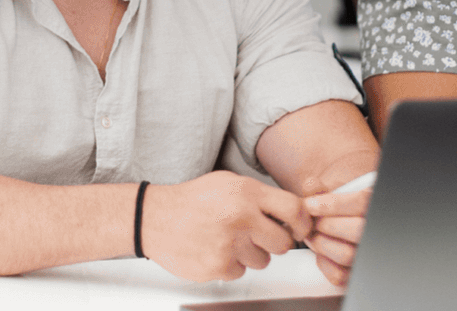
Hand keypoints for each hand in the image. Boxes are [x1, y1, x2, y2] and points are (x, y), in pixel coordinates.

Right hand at [142, 171, 312, 281]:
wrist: (154, 217)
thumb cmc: (191, 200)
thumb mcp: (227, 183)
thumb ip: (259, 196)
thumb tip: (291, 212)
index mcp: (246, 192)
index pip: (294, 209)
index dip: (302, 222)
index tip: (298, 228)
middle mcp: (241, 216)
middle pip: (283, 243)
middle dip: (273, 242)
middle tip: (256, 236)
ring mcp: (230, 244)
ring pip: (263, 261)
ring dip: (250, 254)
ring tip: (227, 240)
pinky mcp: (219, 266)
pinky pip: (240, 272)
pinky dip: (230, 264)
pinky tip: (214, 249)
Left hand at [302, 188, 370, 285]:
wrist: (333, 221)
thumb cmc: (333, 206)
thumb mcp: (328, 190)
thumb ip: (317, 188)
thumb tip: (310, 186)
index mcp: (374, 203)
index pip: (363, 202)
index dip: (333, 204)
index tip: (310, 204)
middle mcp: (376, 230)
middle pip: (357, 230)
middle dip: (326, 224)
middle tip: (311, 221)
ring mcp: (369, 254)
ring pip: (347, 254)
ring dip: (321, 243)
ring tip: (311, 234)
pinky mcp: (356, 273)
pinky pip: (340, 275)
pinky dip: (323, 262)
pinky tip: (319, 250)